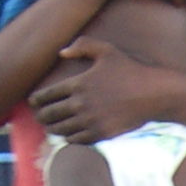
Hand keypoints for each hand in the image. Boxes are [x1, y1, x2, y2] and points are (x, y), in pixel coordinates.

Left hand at [30, 39, 172, 143]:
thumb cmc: (130, 70)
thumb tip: (61, 52)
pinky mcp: (101, 133)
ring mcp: (90, 120)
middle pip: (51, 114)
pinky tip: (68, 136)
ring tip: (50, 128)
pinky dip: (69, 138)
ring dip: (53, 129)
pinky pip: (77, 140)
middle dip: (41, 116)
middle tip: (38, 117)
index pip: (48, 94)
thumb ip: (82, 46)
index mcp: (78, 83)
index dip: (36, 99)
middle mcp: (81, 104)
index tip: (33, 102)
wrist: (153, 94)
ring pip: (61, 129)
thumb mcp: (107, 50)